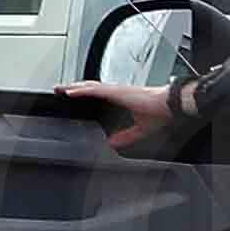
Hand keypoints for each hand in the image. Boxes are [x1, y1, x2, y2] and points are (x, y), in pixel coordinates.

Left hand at [61, 79, 192, 159]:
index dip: (84, 94)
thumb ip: (126, 136)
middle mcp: (116, 92)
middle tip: (61, 91)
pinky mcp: (116, 91)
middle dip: (74, 89)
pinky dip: (81, 90)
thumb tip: (113, 143)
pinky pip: (94, 90)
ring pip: (89, 87)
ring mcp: (115, 90)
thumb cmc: (159, 113)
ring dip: (74, 88)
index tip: (72, 97)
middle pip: (89, 88)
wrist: (168, 106)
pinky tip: (71, 92)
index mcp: (121, 98)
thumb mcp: (139, 130)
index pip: (98, 94)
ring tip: (61, 89)